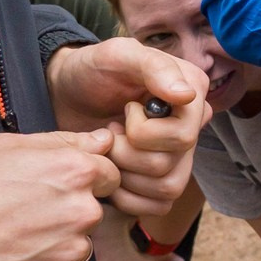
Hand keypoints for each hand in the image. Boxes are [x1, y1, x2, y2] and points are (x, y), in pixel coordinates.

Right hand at [0, 130, 120, 260]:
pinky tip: (13, 260)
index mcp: (76, 171)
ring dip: (57, 243)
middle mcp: (83, 211)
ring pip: (78, 244)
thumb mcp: (9, 147)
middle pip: (93, 210)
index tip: (54, 187)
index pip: (109, 174)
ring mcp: (72, 251)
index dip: (83, 179)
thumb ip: (65, 142)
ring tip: (15, 239)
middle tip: (25, 214)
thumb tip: (103, 140)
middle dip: (68, 211)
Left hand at [44, 40, 205, 218]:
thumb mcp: (117, 54)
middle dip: (126, 153)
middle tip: (109, 131)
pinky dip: (128, 197)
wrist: (68, 94)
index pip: (183, 136)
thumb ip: (153, 68)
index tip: (125, 109)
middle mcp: (192, 127)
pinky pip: (158, 206)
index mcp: (192, 94)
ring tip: (110, 148)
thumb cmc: (92, 70)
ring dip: (125, 173)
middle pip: (171, 166)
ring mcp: (179, 157)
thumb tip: (187, 96)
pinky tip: (112, 172)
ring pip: (166, 189)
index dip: (143, 133)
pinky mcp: (161, 180)